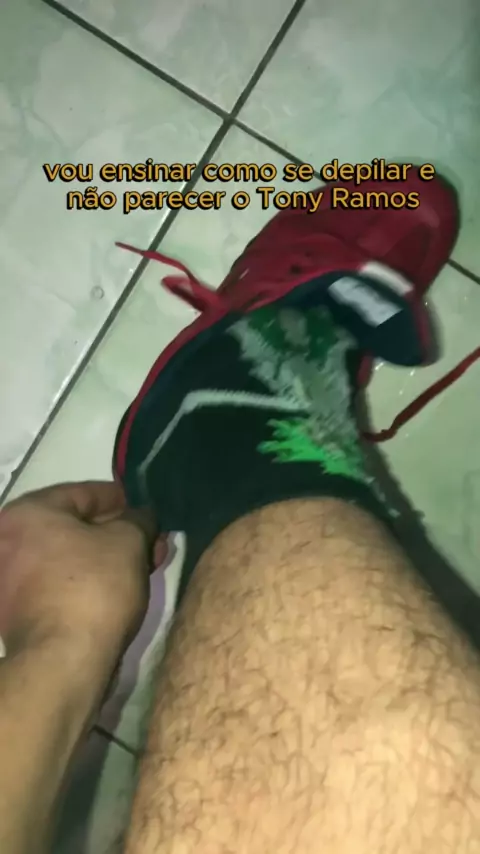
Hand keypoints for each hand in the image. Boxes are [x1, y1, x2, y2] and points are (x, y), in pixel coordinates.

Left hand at [0, 481, 161, 656]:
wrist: (63, 662)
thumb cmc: (93, 587)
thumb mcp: (129, 542)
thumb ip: (139, 519)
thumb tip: (142, 516)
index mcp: (25, 513)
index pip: (82, 493)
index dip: (121, 498)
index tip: (146, 508)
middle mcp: (5, 542)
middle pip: (72, 527)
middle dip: (116, 533)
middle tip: (150, 541)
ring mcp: (5, 581)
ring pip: (65, 558)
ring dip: (104, 558)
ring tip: (142, 566)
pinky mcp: (13, 615)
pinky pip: (56, 585)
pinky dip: (85, 581)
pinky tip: (116, 589)